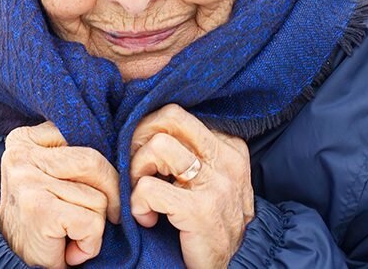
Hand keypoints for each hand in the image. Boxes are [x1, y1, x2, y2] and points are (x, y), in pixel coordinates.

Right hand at [0, 122, 120, 268]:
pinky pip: (91, 221)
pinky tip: (72, 248)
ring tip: (73, 232)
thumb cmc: (41, 214)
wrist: (12, 260)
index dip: (102, 166)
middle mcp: (21, 155)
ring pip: (98, 194)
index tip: (95, 188)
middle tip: (104, 216)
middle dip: (109, 193)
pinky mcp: (39, 210)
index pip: (84, 134)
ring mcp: (28, 181)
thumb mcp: (53, 173)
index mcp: (25, 139)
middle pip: (95, 162)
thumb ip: (75, 153)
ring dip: (96, 222)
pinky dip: (90, 242)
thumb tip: (123, 148)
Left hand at [129, 104, 253, 268]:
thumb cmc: (209, 221)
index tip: (144, 157)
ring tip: (143, 195)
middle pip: (169, 117)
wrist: (230, 267)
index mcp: (229, 146)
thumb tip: (144, 127)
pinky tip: (148, 219)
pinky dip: (138, 204)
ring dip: (137, 172)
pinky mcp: (200, 209)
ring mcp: (216, 183)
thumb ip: (189, 151)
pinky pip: (149, 188)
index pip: (177, 114)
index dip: (150, 131)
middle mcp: (227, 159)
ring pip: (158, 146)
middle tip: (138, 168)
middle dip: (140, 138)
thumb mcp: (208, 178)